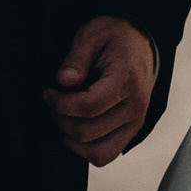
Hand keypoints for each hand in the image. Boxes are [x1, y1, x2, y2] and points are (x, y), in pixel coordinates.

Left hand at [44, 14, 156, 165]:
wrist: (141, 41)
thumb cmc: (116, 38)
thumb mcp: (92, 36)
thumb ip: (76, 58)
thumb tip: (64, 81)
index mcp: (127, 81)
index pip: (88, 106)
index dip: (60, 104)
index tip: (49, 93)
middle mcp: (136, 105)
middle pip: (87, 131)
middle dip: (61, 118)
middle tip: (55, 102)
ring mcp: (136, 121)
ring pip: (96, 150)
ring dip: (72, 138)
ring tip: (66, 117)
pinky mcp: (132, 130)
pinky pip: (106, 154)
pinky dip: (86, 149)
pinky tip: (77, 129)